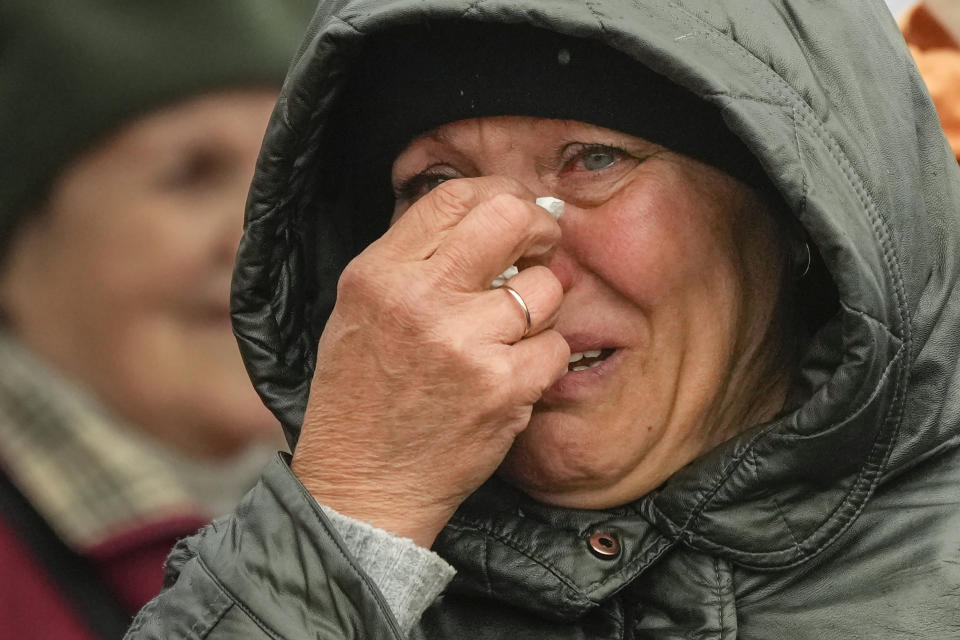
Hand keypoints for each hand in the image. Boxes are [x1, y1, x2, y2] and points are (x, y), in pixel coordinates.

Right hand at [291, 176, 568, 547]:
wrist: (366, 485)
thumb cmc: (362, 397)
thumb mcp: (361, 310)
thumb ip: (414, 259)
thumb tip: (488, 213)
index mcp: (379, 274)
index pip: (453, 197)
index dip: (498, 194)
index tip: (515, 211)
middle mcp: (420, 300)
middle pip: (508, 220)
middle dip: (537, 227)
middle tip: (540, 246)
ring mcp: (465, 344)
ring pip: (544, 288)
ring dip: (539, 307)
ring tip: (509, 334)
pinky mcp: (502, 388)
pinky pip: (555, 346)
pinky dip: (542, 359)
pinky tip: (512, 375)